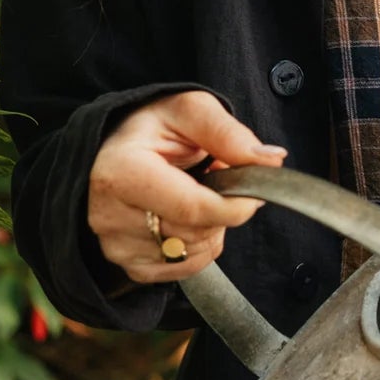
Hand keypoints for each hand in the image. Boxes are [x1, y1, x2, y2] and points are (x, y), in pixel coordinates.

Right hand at [87, 90, 286, 284]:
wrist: (114, 147)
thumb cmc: (151, 127)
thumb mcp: (189, 110)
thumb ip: (228, 134)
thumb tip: (270, 160)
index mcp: (122, 173)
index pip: (193, 209)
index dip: (235, 205)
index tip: (252, 190)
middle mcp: (109, 215)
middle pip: (196, 234)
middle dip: (220, 209)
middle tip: (213, 179)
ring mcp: (115, 245)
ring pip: (193, 253)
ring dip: (209, 227)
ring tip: (194, 193)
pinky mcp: (127, 264)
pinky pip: (183, 269)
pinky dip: (197, 246)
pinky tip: (185, 218)